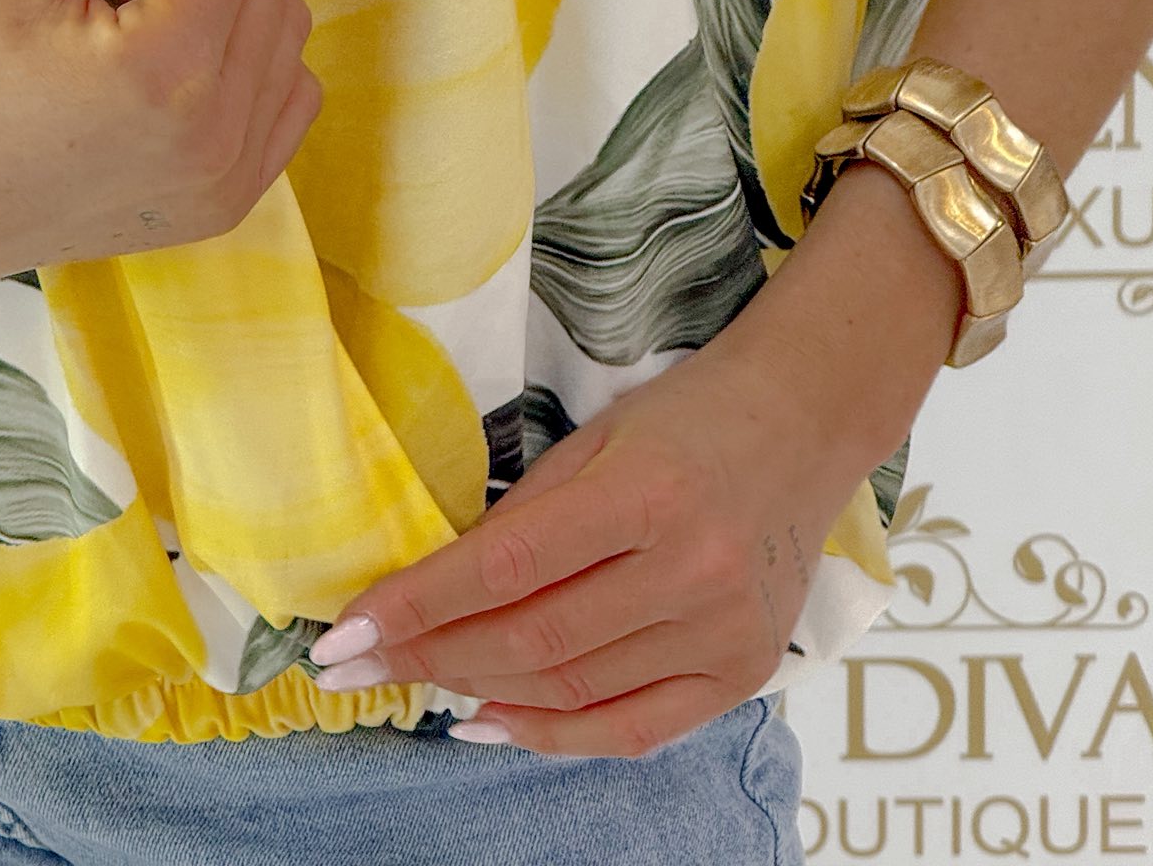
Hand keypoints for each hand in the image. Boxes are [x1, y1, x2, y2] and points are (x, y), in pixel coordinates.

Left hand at [308, 332, 863, 757]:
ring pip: (574, 690)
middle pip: (535, 639)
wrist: (804, 423)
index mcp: (647, 492)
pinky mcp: (745, 671)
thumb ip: (527, 514)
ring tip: (412, 683)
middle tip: (358, 663)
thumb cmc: (687, 415)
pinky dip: (555, 736)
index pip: (509, 566)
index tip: (348, 630)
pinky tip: (492, 724)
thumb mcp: (597, 437)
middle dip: (430, 656)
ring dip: (479, 692)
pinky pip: (634, 728)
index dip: (420, 604)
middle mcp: (692, 569)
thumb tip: (439, 587)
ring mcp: (724, 630)